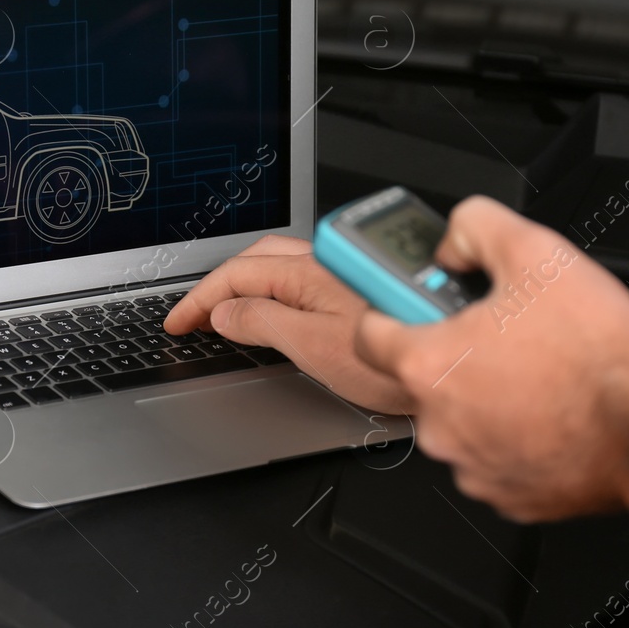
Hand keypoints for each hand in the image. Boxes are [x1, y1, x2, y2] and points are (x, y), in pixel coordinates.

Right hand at [164, 235, 409, 411]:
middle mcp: (324, 265)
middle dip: (217, 285)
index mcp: (307, 273)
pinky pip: (299, 278)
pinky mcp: (356, 290)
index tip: (177, 322)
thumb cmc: (394, 363)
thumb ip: (264, 323)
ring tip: (224, 311)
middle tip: (194, 316)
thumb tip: (225, 313)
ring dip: (244, 284)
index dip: (198, 299)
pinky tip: (274, 309)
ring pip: (277, 266)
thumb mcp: (313, 347)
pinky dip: (270, 290)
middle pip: (253, 261)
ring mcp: (341, 275)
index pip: (234, 275)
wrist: (451, 366)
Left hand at [354, 196, 628, 520]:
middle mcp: (438, 424)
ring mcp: (471, 465)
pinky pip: (497, 456)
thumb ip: (474, 228)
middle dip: (456, 351)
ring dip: (487, 396)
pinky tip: (550, 409)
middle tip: (503, 332)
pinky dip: (516, 435)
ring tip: (537, 371)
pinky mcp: (507, 495)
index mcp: (429, 365)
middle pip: (424, 377)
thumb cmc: (596, 352)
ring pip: (462, 419)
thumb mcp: (534, 249)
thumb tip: (453, 242)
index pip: (369, 332)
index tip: (408, 299)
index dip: (391, 307)